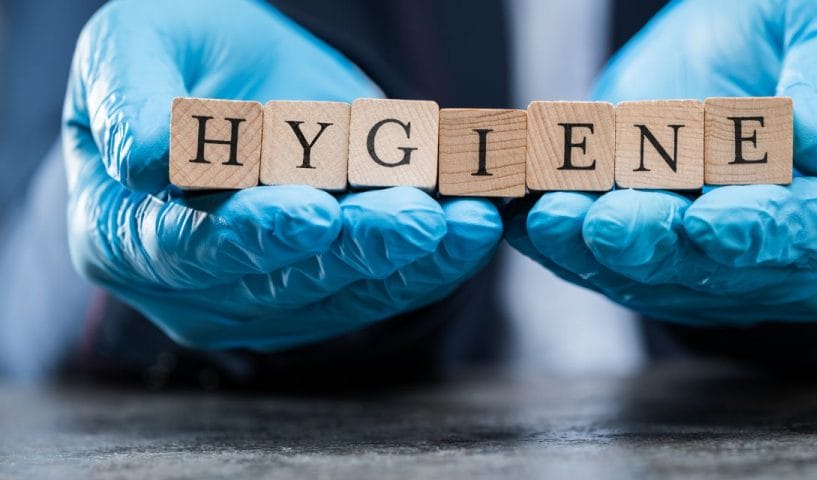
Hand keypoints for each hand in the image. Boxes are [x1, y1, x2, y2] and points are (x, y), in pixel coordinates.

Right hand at [64, 0, 500, 350]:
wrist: (234, 75)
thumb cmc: (174, 57)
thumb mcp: (132, 45)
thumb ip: (129, 98)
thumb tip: (147, 160)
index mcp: (121, 232)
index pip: (184, 246)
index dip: (252, 233)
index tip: (314, 211)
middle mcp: (189, 285)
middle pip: (278, 281)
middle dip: (355, 248)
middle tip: (416, 216)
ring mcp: (258, 301)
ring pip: (341, 292)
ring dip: (409, 261)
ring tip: (464, 220)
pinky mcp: (321, 298)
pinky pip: (381, 290)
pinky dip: (433, 264)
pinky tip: (472, 231)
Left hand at [505, 0, 816, 324]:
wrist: (730, 52)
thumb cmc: (790, 31)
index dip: (767, 230)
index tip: (711, 219)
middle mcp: (803, 256)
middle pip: (731, 270)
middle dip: (663, 246)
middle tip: (611, 219)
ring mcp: (731, 274)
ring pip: (661, 278)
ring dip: (601, 252)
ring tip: (556, 215)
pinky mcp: (668, 270)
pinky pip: (615, 271)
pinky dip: (570, 248)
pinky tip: (534, 219)